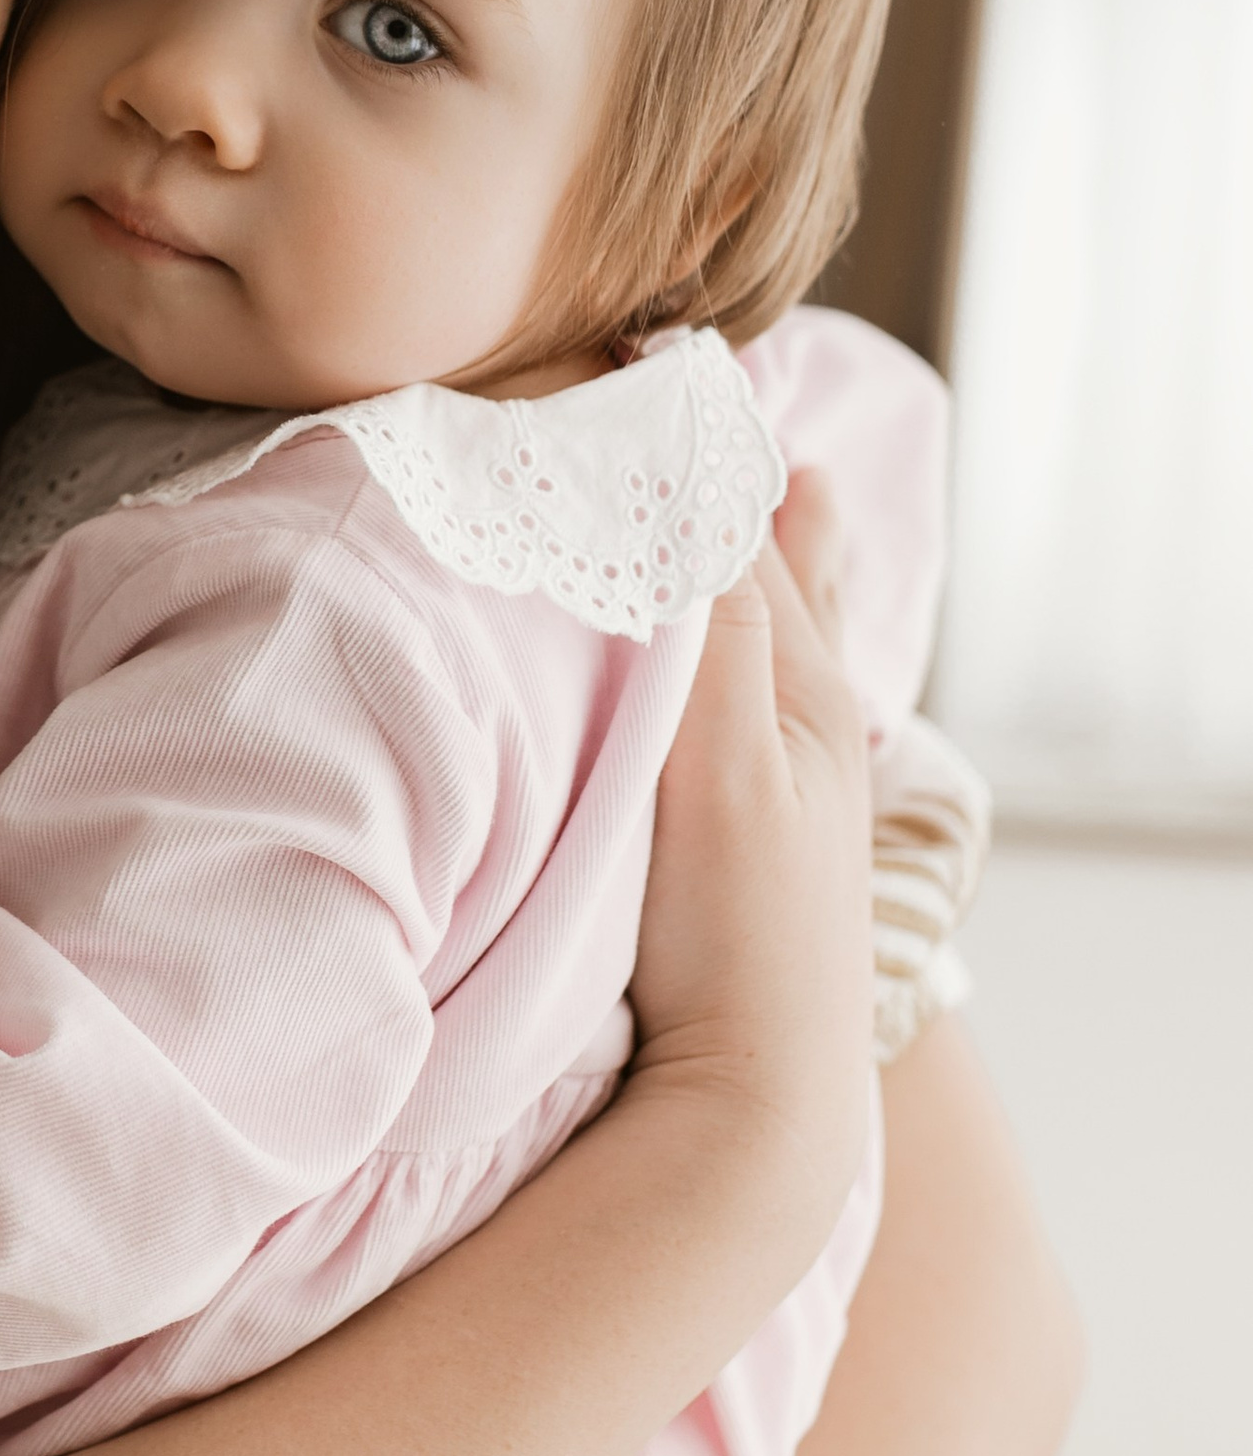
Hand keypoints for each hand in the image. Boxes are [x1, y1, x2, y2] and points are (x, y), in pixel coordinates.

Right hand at [630, 467, 874, 1227]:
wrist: (757, 1096)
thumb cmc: (737, 932)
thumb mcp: (723, 761)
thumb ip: (713, 630)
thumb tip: (701, 488)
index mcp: (802, 686)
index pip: (737, 527)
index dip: (688, 443)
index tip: (643, 358)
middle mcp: (812, 716)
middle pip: (770, 564)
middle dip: (733, 481)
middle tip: (689, 391)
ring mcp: (795, 775)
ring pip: (777, 624)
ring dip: (752, 548)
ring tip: (762, 483)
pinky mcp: (761, 826)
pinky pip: (765, 687)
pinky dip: (756, 630)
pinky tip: (751, 638)